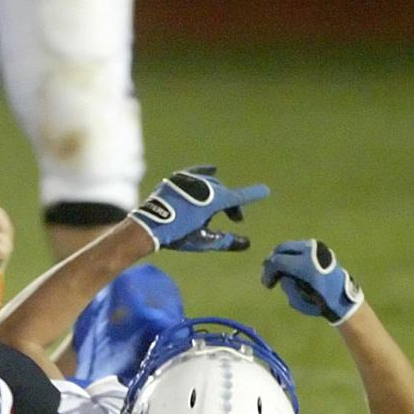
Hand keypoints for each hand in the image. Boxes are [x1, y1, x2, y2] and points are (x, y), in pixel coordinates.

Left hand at [129, 165, 268, 251]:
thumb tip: (246, 243)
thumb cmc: (177, 235)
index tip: (265, 191)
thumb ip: (225, 241)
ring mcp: (189, 180)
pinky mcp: (177, 179)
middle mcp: (203, 186)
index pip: (238, 197)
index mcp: (212, 200)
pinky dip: (204, 173)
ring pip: (211, 185)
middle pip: (224, 193)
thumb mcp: (203, 240)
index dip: (252, 194)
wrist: (149, 225)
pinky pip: (195, 173)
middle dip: (232, 206)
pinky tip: (212, 170)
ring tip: (216, 210)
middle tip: (235, 219)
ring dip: (217, 196)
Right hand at [261, 239, 363, 324]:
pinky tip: (292, 266)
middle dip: (273, 260)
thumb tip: (281, 275)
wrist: (344, 299)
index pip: (278, 261)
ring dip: (282, 257)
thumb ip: (286, 285)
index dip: (268, 271)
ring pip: (290, 246)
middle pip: (282, 249)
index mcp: (306, 265)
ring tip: (281, 270)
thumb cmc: (321, 303)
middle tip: (270, 272)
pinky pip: (300, 248)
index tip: (267, 284)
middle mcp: (311, 252)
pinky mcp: (321, 248)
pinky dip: (292, 255)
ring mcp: (317, 248)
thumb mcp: (298, 301)